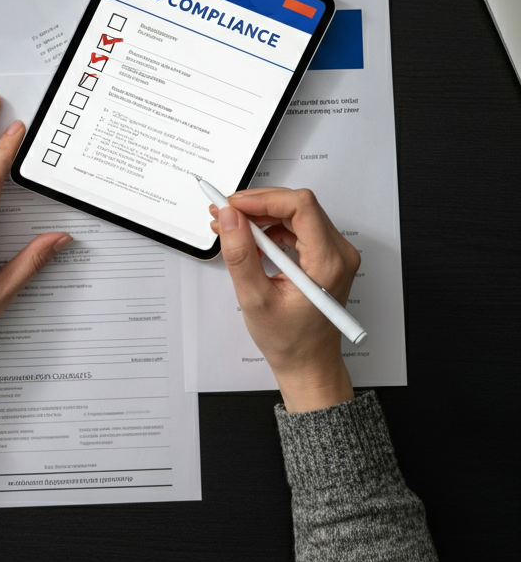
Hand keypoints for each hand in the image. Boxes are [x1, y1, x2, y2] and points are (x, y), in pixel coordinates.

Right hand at [209, 187, 360, 412]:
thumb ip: (240, 254)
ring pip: (293, 213)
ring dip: (259, 215)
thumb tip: (229, 217)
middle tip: (223, 214)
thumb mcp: (255, 299)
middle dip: (256, 205)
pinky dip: (268, 228)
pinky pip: (295, 226)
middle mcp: (338, 253)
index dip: (263, 199)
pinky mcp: (323, 254)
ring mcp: (333, 252)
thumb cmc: (290, 340)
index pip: (300, 207)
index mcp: (328, 263)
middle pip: (296, 205)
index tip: (233, 205)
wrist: (307, 362)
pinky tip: (248, 241)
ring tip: (230, 229)